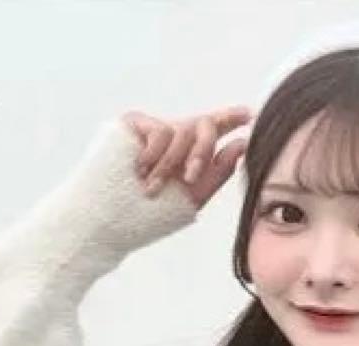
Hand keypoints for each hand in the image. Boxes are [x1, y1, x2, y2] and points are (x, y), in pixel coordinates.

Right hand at [121, 105, 251, 209]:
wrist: (109, 219)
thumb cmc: (148, 215)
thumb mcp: (192, 197)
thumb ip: (218, 172)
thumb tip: (241, 144)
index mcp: (188, 154)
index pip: (212, 129)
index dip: (230, 117)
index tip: (249, 114)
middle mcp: (174, 137)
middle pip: (204, 124)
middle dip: (201, 152)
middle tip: (190, 178)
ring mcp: (153, 128)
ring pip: (182, 130)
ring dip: (169, 165)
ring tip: (152, 188)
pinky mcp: (133, 123)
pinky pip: (160, 131)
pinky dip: (154, 155)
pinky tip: (140, 171)